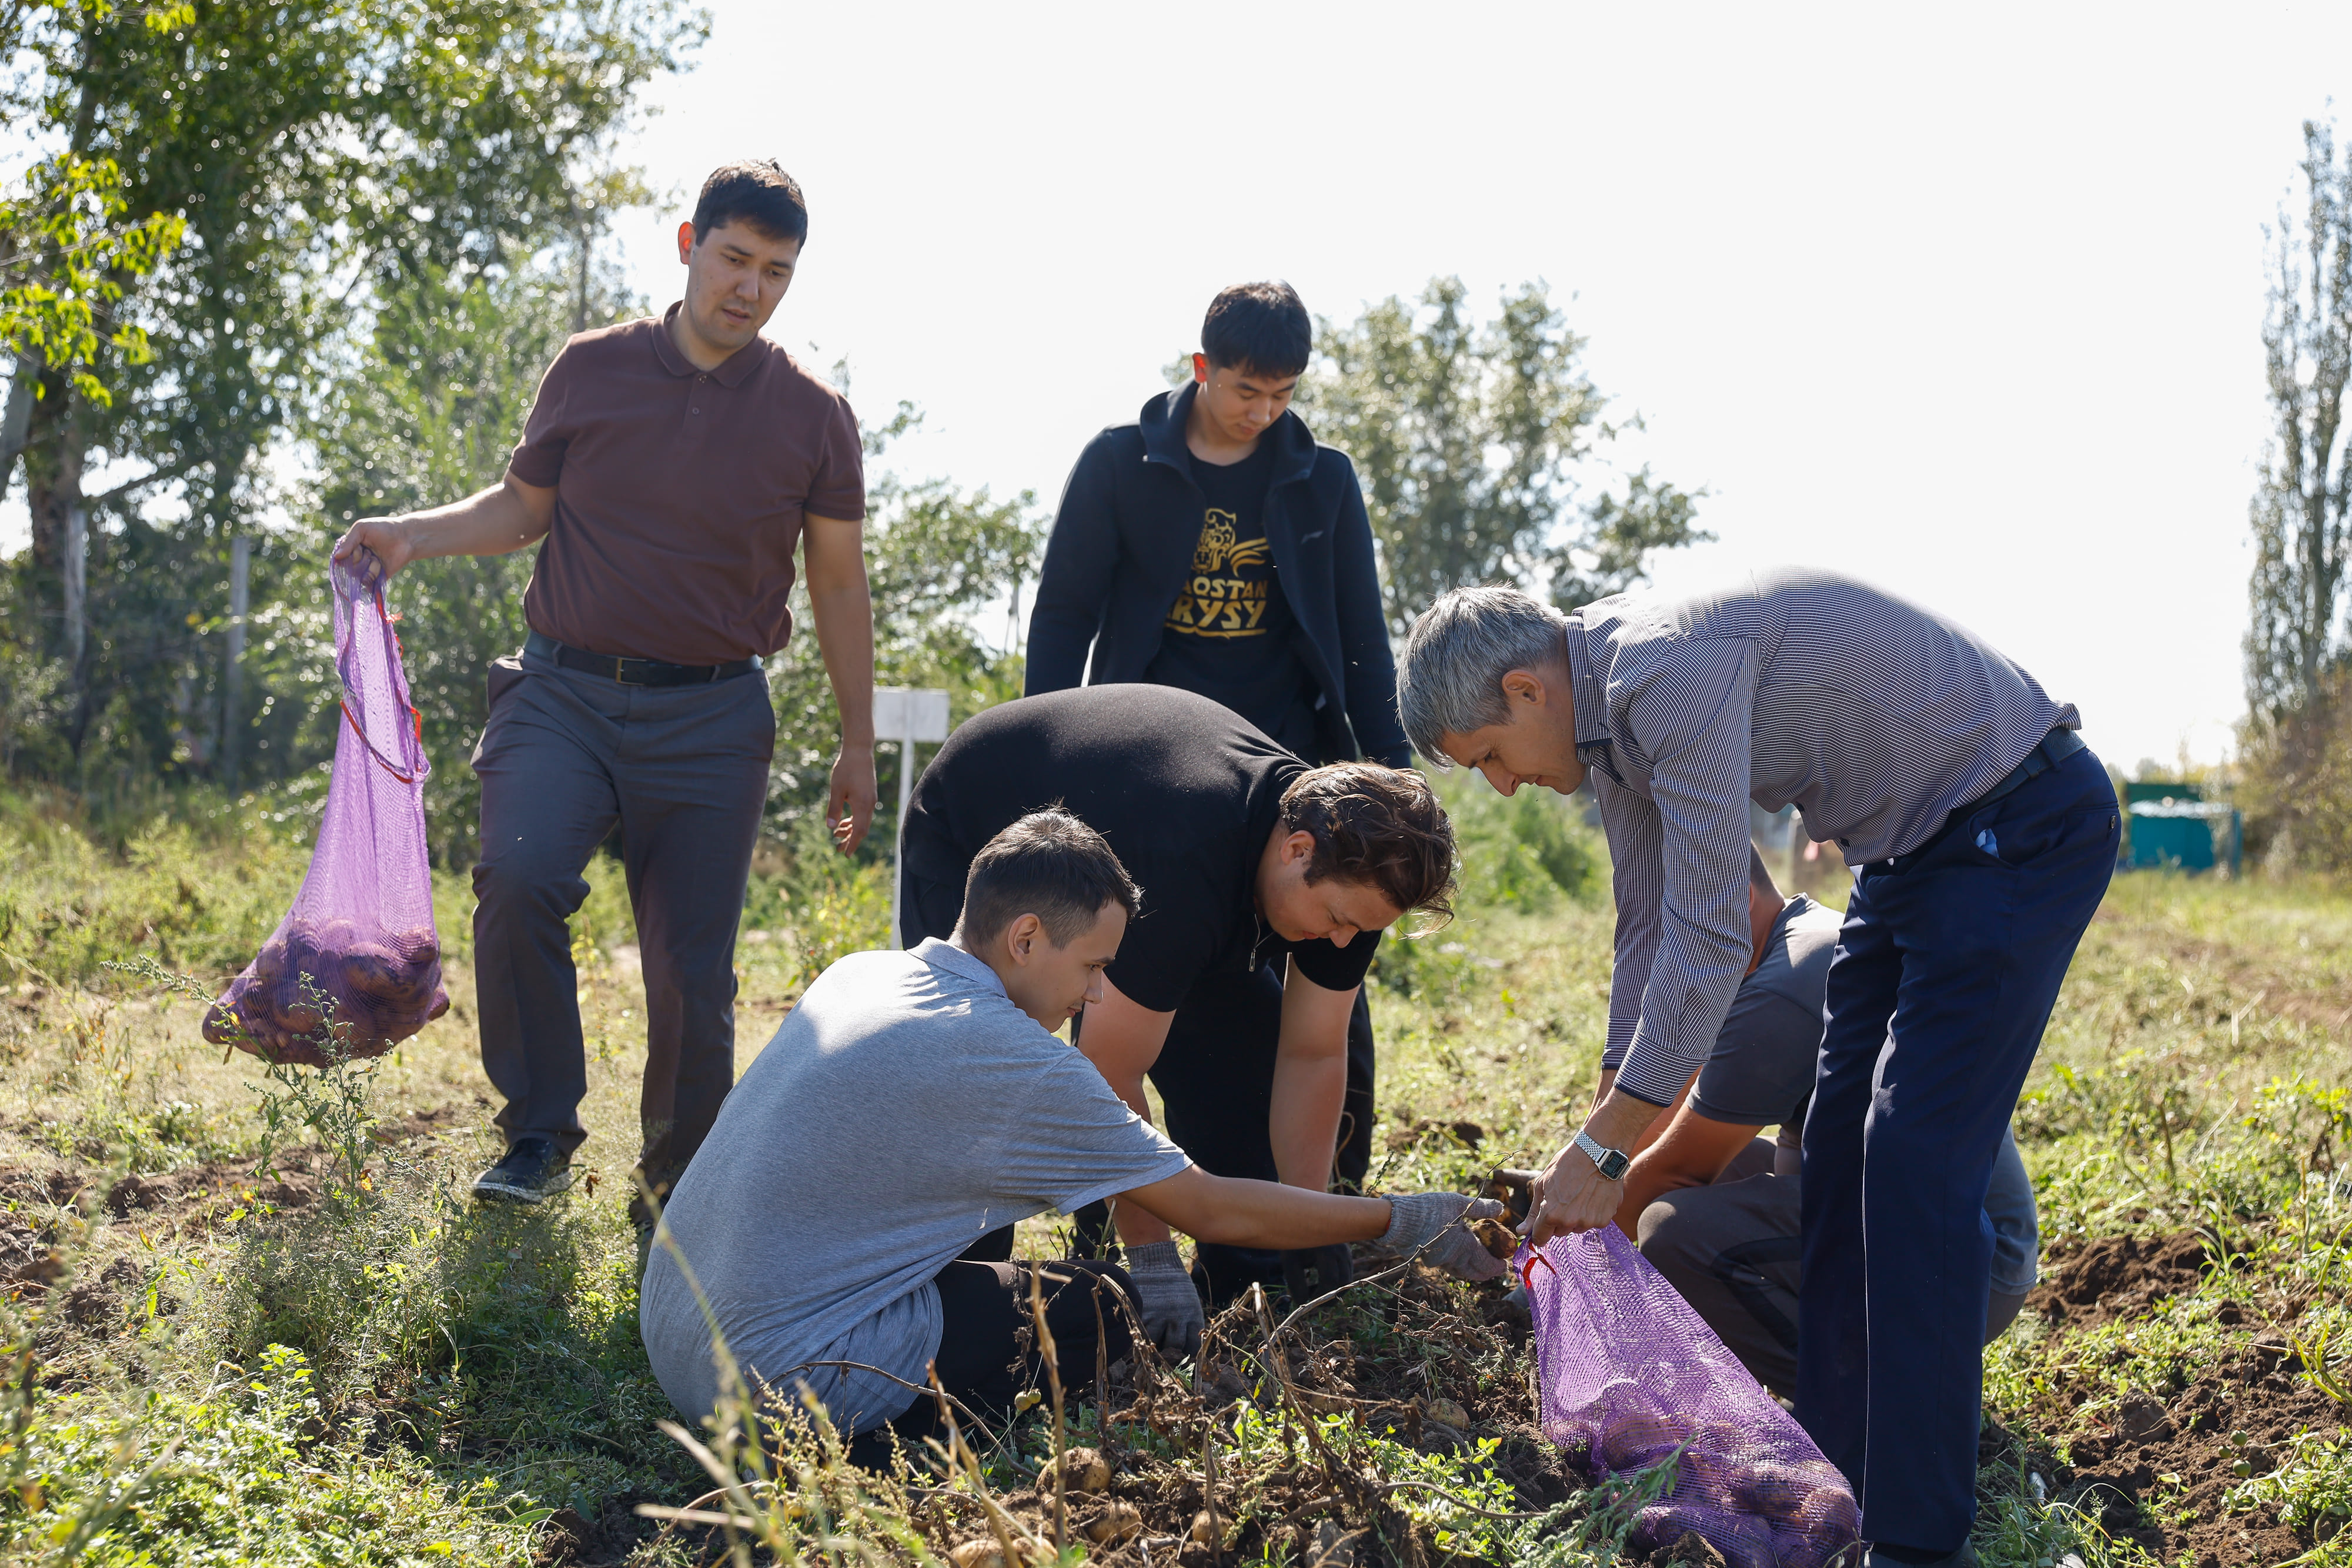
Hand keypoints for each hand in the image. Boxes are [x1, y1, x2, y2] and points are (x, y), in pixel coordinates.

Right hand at [332, 515, 416, 577]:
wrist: (406, 537)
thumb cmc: (383, 529)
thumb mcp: (362, 529)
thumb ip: (349, 542)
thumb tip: (336, 557)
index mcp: (351, 548)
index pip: (341, 558)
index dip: (349, 555)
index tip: (359, 548)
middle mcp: (357, 560)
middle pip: (350, 569)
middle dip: (360, 560)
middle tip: (370, 552)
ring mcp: (368, 569)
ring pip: (360, 577)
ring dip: (369, 568)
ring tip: (377, 559)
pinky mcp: (378, 577)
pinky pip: (369, 585)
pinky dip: (372, 581)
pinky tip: (378, 571)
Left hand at [829, 745, 877, 853]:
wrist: (859, 751)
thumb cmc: (846, 768)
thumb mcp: (836, 789)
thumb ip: (834, 809)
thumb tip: (830, 828)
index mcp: (863, 805)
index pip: (859, 831)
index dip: (853, 844)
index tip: (846, 855)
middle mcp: (870, 805)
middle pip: (862, 829)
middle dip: (850, 840)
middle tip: (838, 849)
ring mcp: (871, 800)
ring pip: (862, 821)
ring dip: (850, 830)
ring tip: (836, 836)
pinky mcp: (869, 795)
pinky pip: (863, 813)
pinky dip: (853, 820)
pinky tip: (844, 822)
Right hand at [1122, 1241, 1202, 1358]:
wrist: (1158, 1263)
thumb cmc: (1176, 1282)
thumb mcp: (1190, 1301)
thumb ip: (1189, 1322)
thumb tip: (1189, 1344)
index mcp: (1193, 1317)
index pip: (1193, 1346)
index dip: (1188, 1355)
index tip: (1183, 1358)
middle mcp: (1178, 1319)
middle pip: (1175, 1347)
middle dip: (1171, 1352)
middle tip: (1165, 1353)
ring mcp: (1159, 1317)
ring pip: (1157, 1345)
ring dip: (1154, 1348)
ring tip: (1152, 1348)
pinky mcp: (1144, 1313)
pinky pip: (1142, 1334)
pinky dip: (1141, 1340)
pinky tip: (1140, 1341)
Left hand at [1281, 1243, 1353, 1306]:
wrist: (1302, 1225)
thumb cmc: (1293, 1244)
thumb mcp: (1290, 1262)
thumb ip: (1296, 1283)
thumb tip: (1304, 1302)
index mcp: (1325, 1249)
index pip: (1330, 1279)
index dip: (1320, 1295)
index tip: (1308, 1301)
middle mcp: (1341, 1249)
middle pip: (1343, 1282)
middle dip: (1330, 1297)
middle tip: (1314, 1301)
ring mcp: (1346, 1251)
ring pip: (1347, 1280)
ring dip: (1333, 1291)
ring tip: (1314, 1290)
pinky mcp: (1347, 1254)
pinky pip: (1346, 1274)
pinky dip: (1336, 1284)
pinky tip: (1321, 1282)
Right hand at [1378, 1193, 1509, 1281]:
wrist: (1399, 1220)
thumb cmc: (1430, 1209)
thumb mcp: (1458, 1203)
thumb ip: (1482, 1208)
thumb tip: (1502, 1208)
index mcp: (1465, 1246)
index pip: (1486, 1263)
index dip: (1496, 1266)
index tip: (1504, 1266)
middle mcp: (1453, 1258)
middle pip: (1474, 1272)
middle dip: (1487, 1273)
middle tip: (1494, 1270)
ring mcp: (1439, 1261)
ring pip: (1460, 1271)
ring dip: (1472, 1271)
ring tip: (1478, 1266)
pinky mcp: (1427, 1260)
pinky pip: (1447, 1267)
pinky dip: (1457, 1266)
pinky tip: (1457, 1258)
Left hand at [1526, 1139, 1621, 1244]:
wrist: (1597, 1153)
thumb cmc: (1566, 1165)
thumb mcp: (1542, 1184)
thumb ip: (1533, 1212)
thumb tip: (1521, 1232)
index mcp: (1551, 1214)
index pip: (1541, 1238)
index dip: (1539, 1232)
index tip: (1541, 1227)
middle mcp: (1570, 1222)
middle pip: (1559, 1232)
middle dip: (1558, 1220)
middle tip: (1563, 1199)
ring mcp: (1589, 1222)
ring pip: (1577, 1227)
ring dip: (1576, 1217)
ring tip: (1580, 1195)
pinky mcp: (1604, 1219)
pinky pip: (1594, 1223)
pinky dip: (1592, 1213)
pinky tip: (1593, 1196)